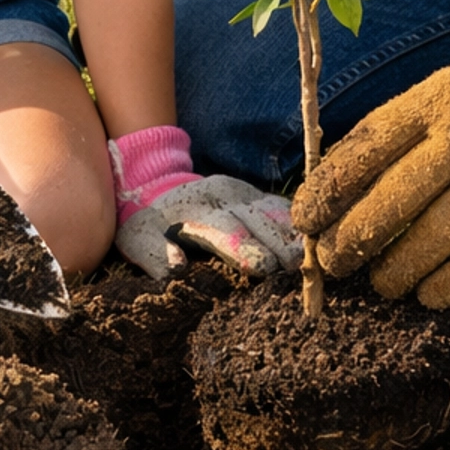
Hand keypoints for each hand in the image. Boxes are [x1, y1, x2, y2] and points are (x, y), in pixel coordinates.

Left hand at [108, 125, 300, 280]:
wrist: (154, 181)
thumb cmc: (146, 221)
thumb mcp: (138, 237)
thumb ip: (154, 253)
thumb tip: (176, 268)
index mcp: (197, 211)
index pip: (226, 232)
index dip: (246, 250)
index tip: (265, 268)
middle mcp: (225, 197)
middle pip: (258, 222)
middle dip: (279, 244)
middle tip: (298, 267)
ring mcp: (243, 193)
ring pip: (273, 211)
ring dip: (292, 233)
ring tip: (311, 255)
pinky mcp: (254, 194)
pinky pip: (279, 206)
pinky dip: (295, 222)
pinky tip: (312, 238)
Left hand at [292, 25, 449, 308]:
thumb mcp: (435, 105)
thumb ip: (386, 143)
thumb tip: (322, 206)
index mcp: (435, 99)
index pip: (368, 149)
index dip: (329, 191)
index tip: (305, 222)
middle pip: (396, 198)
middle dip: (354, 239)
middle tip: (335, 263)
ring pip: (435, 237)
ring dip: (398, 271)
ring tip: (383, 283)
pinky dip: (448, 286)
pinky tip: (427, 293)